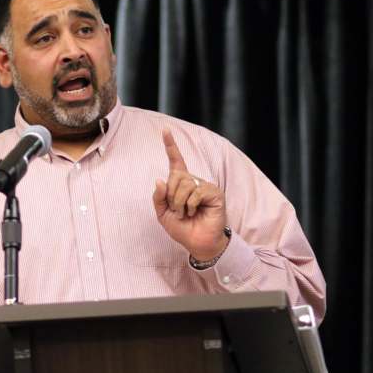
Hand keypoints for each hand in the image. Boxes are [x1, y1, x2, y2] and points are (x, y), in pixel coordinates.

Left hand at [152, 129, 227, 260]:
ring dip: (179, 203)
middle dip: (171, 197)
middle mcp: (193, 181)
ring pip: (184, 185)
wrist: (197, 243)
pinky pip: (196, 193)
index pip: (175, 161)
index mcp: (180, 184)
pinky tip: (195, 212)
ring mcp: (204, 186)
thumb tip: (159, 180)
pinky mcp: (214, 192)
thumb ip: (158, 197)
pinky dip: (190, 205)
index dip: (170, 145)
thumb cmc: (182, 228)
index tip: (165, 130)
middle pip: (175, 177)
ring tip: (186, 213)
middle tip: (177, 210)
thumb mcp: (162, 214)